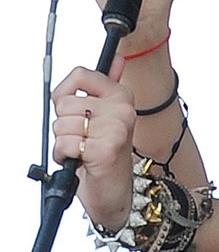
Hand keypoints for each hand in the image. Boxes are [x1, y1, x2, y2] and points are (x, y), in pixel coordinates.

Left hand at [52, 57, 135, 230]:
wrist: (115, 193)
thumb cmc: (107, 154)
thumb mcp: (108, 117)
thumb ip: (107, 86)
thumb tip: (116, 58)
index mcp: (123, 96)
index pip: (80, 75)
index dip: (66, 94)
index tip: (77, 109)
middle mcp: (123, 110)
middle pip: (65, 103)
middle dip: (64, 125)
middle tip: (84, 138)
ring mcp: (116, 129)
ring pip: (62, 124)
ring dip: (65, 143)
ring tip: (83, 150)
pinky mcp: (106, 149)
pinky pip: (65, 143)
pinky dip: (65, 156)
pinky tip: (81, 161)